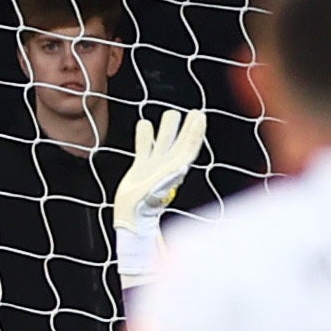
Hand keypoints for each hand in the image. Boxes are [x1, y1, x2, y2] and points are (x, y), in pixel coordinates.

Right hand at [112, 108, 205, 275]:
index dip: (196, 132)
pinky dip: (144, 136)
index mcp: (175, 170)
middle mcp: (166, 166)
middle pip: (180, 142)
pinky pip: (144, 147)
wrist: (131, 218)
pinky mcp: (140, 168)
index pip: (189, 147)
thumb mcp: (158, 192)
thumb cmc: (144, 208)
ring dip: (167, 128)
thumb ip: (169, 178)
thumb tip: (182, 165)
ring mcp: (153, 166)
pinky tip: (144, 124)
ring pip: (162, 142)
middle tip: (195, 112)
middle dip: (188, 127)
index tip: (199, 117)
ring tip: (170, 114)